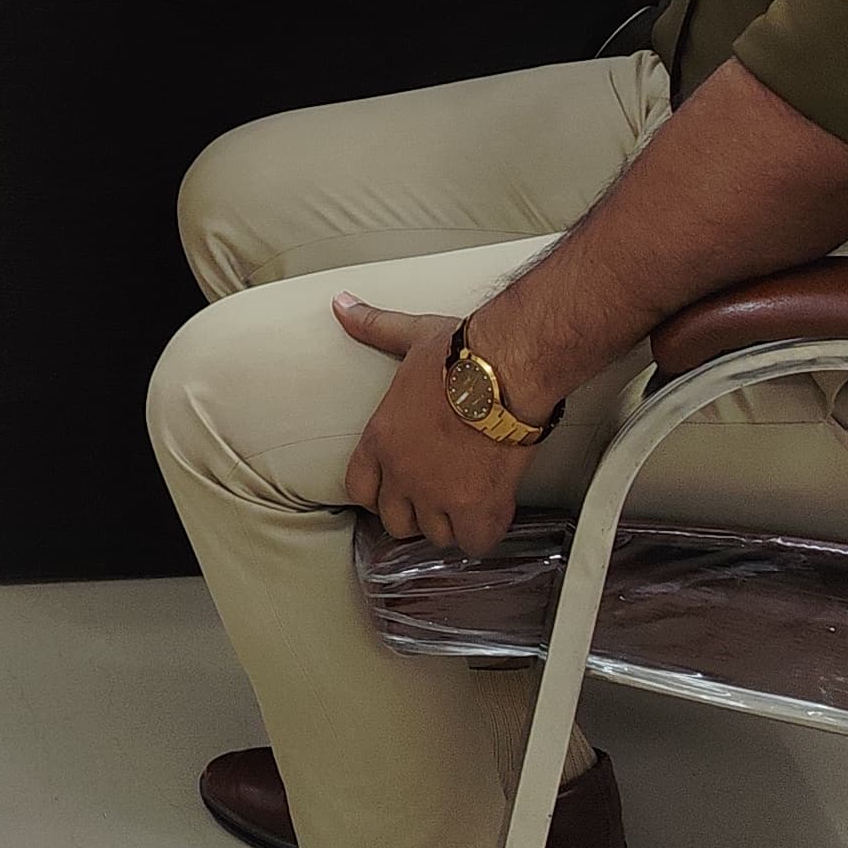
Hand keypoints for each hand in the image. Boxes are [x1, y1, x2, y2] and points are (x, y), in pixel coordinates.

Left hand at [333, 301, 530, 552]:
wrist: (506, 370)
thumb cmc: (461, 352)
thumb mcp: (410, 335)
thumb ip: (374, 327)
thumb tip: (342, 304)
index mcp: (380, 438)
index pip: (359, 489)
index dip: (380, 491)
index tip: (399, 485)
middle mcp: (401, 473)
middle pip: (396, 520)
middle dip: (416, 511)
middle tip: (438, 494)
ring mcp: (437, 495)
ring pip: (434, 534)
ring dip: (450, 522)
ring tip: (466, 501)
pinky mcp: (477, 508)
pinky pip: (473, 543)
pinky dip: (482, 533)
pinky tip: (491, 511)